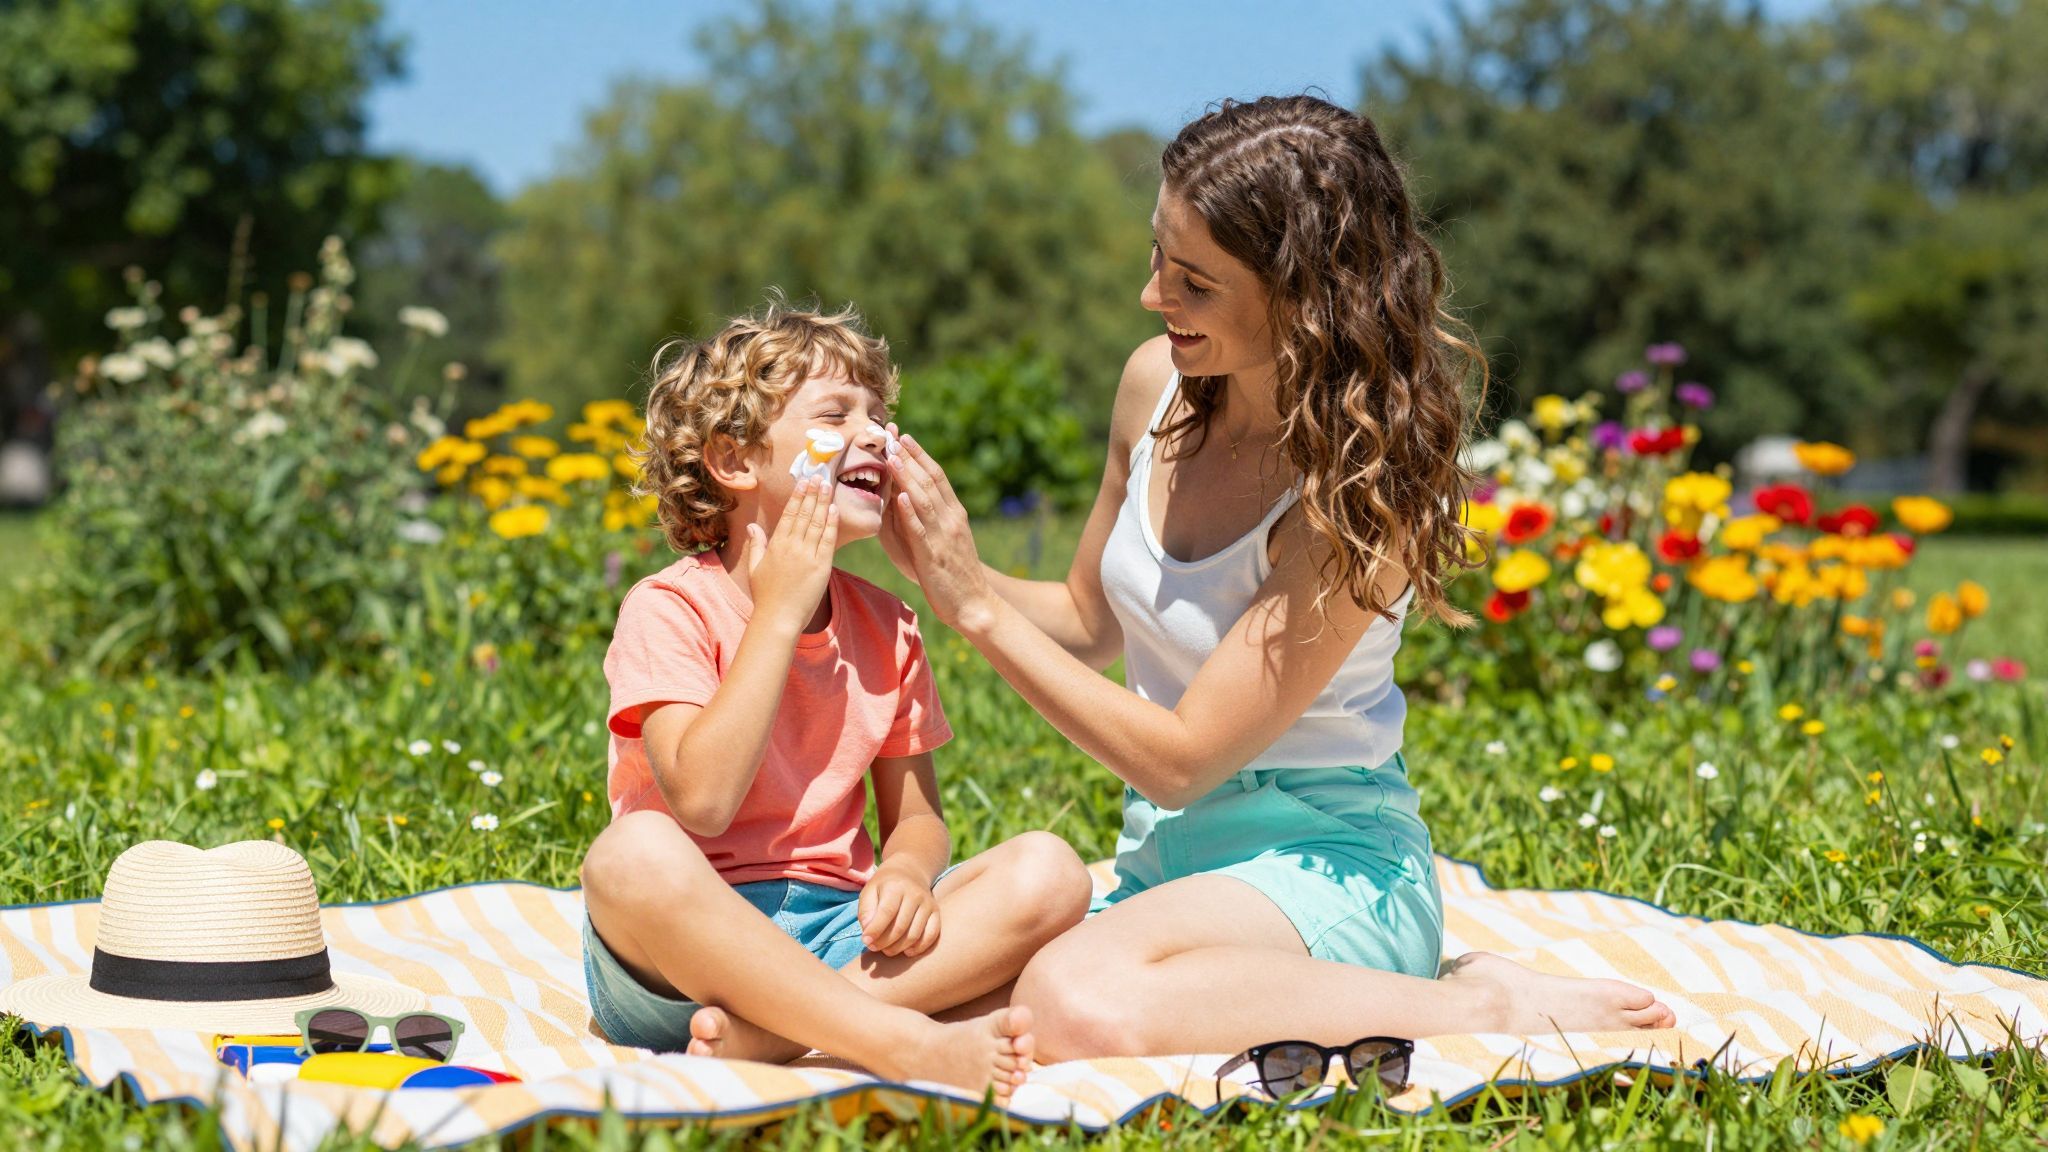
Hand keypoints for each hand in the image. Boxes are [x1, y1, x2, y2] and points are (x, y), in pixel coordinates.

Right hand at [742, 474, 838, 633]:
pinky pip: (828, 540)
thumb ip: (757, 544)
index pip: (789, 514)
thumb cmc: (766, 595)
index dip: (797, 496)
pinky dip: (832, 524)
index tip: (803, 482)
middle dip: (812, 493)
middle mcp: (792, 547)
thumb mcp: (755, 568)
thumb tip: (753, 526)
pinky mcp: (822, 567)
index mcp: (776, 545)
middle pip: (804, 514)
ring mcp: (808, 556)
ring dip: (823, 503)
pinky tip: (834, 509)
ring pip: (817, 523)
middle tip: (819, 477)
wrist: (778, 618)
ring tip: (828, 487)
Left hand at [858, 860, 940, 956]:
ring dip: (898, 948)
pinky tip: (907, 951)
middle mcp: (914, 894)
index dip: (875, 930)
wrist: (909, 872)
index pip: (886, 912)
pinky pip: (931, 935)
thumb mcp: (869, 892)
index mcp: (895, 886)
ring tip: (887, 950)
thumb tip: (868, 933)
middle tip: (874, 947)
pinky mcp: (936, 912)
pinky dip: (919, 948)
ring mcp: (927, 904)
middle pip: (900, 927)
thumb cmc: (884, 887)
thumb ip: (865, 912)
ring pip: (914, 934)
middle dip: (884, 943)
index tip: (866, 941)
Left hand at [886, 433, 995, 632]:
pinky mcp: (933, 556)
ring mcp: (943, 536)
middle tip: (892, 434)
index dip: (919, 453)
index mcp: (953, 512)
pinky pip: (920, 530)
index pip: (936, 475)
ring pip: (923, 499)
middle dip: (909, 456)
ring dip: (907, 476)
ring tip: (892, 456)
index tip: (903, 434)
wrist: (974, 603)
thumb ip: (927, 518)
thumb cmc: (953, 573)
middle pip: (929, 480)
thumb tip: (902, 497)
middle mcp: (951, 518)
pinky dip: (910, 512)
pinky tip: (899, 496)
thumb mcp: (942, 539)